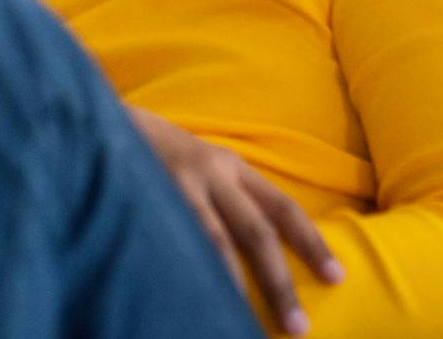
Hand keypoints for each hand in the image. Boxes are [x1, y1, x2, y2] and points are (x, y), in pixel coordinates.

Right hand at [127, 105, 342, 333]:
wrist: (104, 123)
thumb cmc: (162, 157)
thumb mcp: (205, 170)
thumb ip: (229, 204)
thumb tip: (262, 259)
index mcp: (235, 170)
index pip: (284, 209)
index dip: (313, 243)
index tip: (338, 278)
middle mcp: (214, 175)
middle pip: (257, 233)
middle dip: (280, 283)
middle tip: (299, 327)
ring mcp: (179, 186)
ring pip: (215, 246)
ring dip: (233, 291)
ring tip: (240, 329)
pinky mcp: (147, 198)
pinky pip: (171, 246)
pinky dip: (184, 278)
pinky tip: (193, 308)